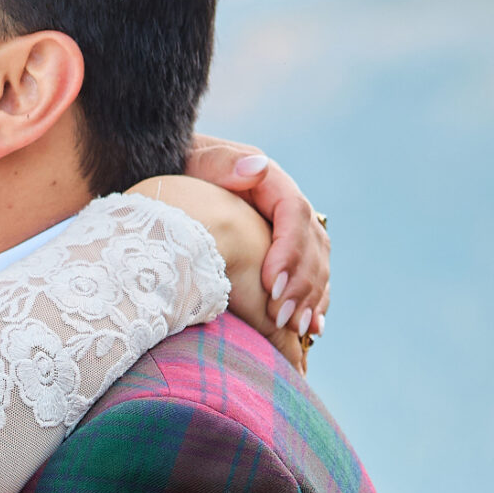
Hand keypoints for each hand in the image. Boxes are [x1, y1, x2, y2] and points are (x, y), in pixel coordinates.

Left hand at [185, 138, 329, 347]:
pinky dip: (313, 303)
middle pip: (311, 243)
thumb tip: (256, 167)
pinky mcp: (285, 256)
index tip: (269, 283)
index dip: (289, 249)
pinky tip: (311, 329)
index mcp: (271, 184)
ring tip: (298, 329)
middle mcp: (287, 208)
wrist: (176, 184)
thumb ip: (220, 163)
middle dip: (301, 282)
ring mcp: (290, 233)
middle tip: (281, 317)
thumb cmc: (181, 172)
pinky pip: (310, 279)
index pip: (294, 213)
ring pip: (317, 264)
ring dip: (311, 298)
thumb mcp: (194, 162)